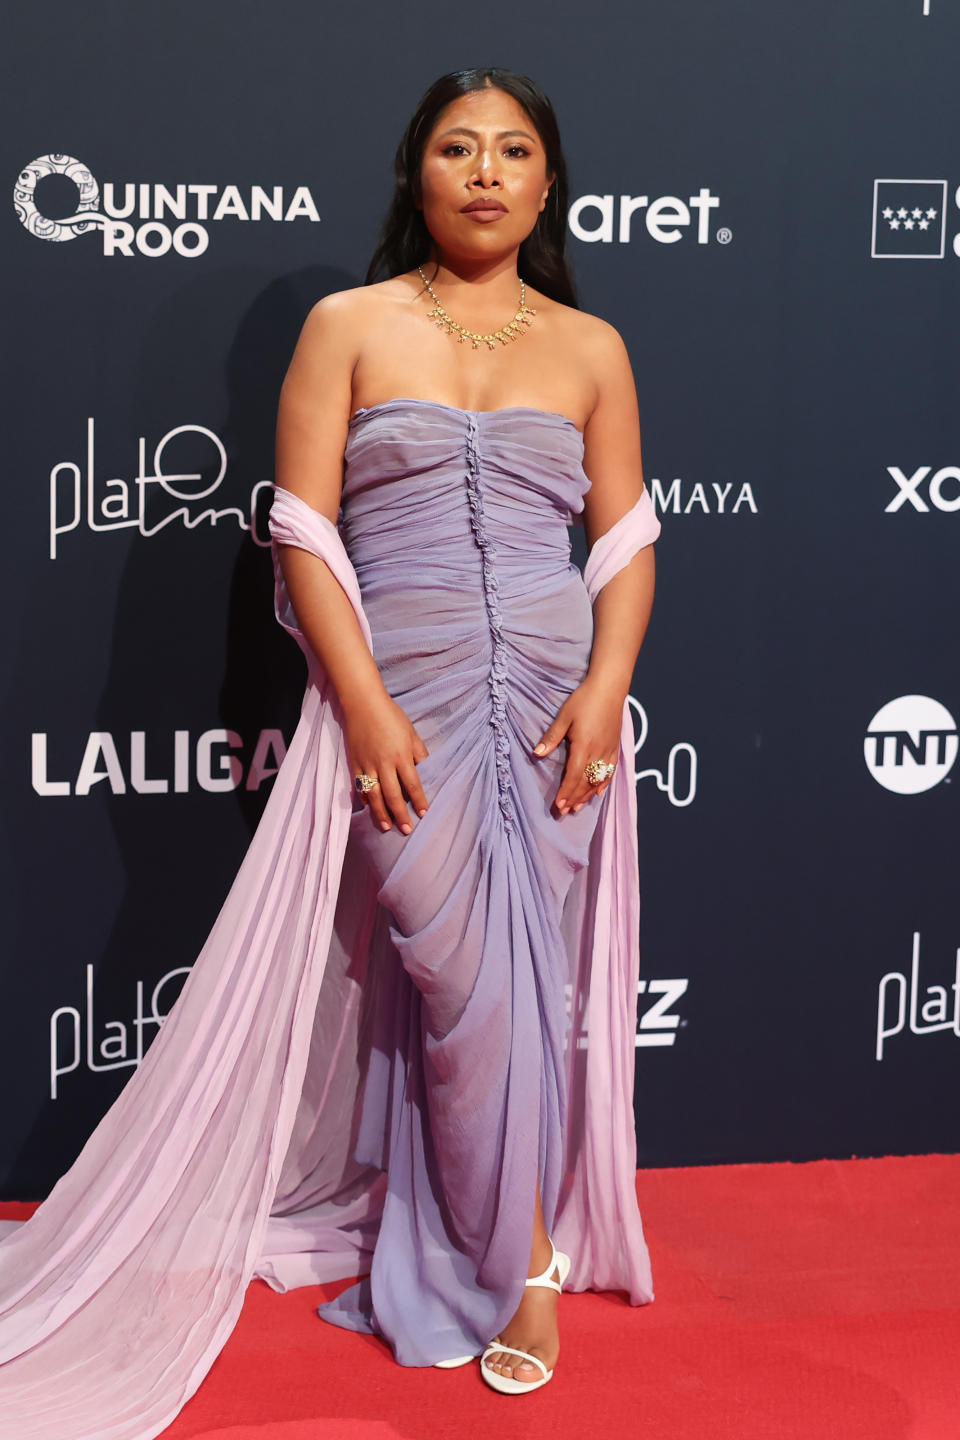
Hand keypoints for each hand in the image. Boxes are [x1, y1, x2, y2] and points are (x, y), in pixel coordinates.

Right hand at [343, 691, 429, 833]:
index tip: (423, 814)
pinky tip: (369, 808)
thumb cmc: (391, 716)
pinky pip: (360, 786)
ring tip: (386, 827)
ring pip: (374, 795)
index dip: (419, 801)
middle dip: (400, 814)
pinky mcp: (354, 763)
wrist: (363, 703)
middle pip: (393, 795)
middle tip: (406, 830)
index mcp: (401, 755)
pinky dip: (365, 799)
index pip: (412, 784)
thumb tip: (426, 771)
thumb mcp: (412, 733)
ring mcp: (367, 764)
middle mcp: (384, 763)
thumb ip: (419, 753)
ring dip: (380, 813)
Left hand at [532, 676, 624, 814]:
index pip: (574, 776)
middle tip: (564, 812)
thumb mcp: (564, 716)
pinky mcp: (614, 746)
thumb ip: (552, 737)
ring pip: (598, 779)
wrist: (610, 687)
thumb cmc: (585, 699)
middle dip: (574, 798)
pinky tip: (598, 792)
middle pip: (586, 782)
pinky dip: (604, 783)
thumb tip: (537, 753)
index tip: (559, 805)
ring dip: (587, 794)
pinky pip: (610, 771)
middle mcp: (598, 752)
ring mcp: (609, 750)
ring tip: (577, 807)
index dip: (566, 792)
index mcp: (584, 746)